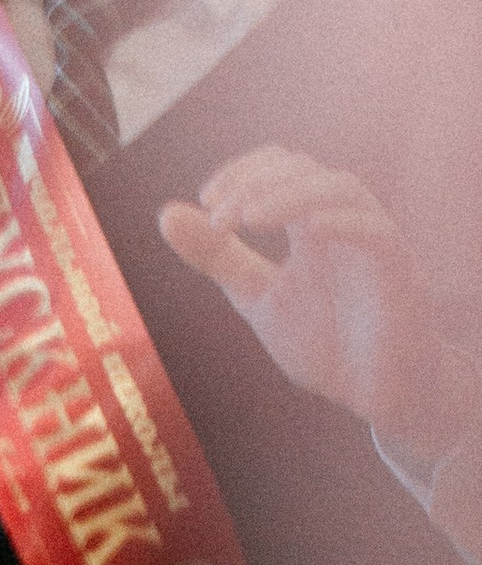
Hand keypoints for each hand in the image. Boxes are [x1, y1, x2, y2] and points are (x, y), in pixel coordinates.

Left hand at [159, 147, 475, 463]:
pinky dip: (341, 221)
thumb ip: (217, 258)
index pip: (276, 166)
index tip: (207, 204)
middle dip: (254, 182)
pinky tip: (308, 231)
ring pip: (339, 186)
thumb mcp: (257, 297)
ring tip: (250, 218)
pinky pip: (376, 229)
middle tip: (220, 218)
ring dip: (290, 193)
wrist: (372, 398)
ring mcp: (372, 242)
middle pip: (302, 167)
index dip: (240, 173)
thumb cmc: (324, 344)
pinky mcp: (398, 271)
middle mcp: (340, 222)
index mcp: (307, 223)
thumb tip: (166, 214)